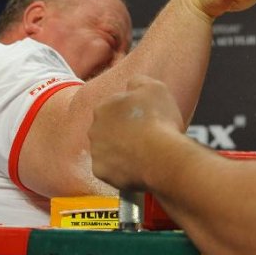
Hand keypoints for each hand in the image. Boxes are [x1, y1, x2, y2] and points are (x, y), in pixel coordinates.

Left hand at [90, 75, 187, 190]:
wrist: (161, 155)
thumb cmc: (159, 120)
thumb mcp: (155, 88)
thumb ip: (138, 82)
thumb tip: (132, 85)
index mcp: (104, 107)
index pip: (115, 108)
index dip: (131, 114)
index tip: (145, 120)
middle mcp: (94, 128)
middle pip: (108, 129)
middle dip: (122, 132)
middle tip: (144, 137)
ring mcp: (96, 151)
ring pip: (108, 150)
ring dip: (121, 150)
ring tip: (143, 153)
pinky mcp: (100, 172)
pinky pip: (110, 169)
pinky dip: (121, 169)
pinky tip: (137, 166)